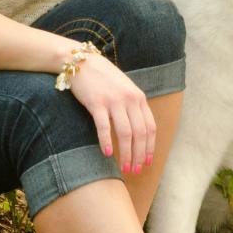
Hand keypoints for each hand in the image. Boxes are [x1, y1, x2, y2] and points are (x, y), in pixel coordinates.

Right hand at [70, 52, 155, 173]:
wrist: (82, 62)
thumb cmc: (104, 79)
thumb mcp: (125, 90)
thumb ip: (133, 107)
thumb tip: (138, 132)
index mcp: (139, 98)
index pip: (150, 127)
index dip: (150, 147)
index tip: (147, 162)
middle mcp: (129, 99)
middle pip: (139, 133)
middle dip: (139, 155)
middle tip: (135, 170)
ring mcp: (113, 101)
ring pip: (125, 133)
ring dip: (126, 154)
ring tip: (124, 167)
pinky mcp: (96, 103)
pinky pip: (104, 126)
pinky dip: (106, 141)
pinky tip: (108, 154)